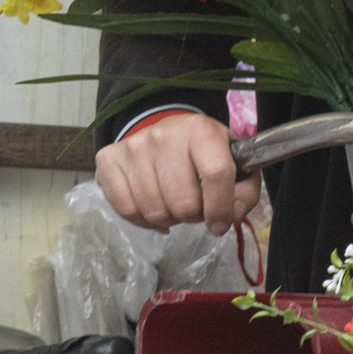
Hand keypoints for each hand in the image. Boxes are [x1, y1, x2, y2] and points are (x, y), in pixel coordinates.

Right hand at [93, 110, 249, 234]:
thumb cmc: (203, 154)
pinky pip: (127, 210)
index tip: (220, 223)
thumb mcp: (235, 165)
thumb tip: (226, 220)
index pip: (216, 174)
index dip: (221, 208)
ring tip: (173, 203)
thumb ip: (243, 194)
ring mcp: (133, 147)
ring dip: (168, 218)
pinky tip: (152, 208)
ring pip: (155, 211)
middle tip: (193, 206)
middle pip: (183, 202)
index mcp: (200, 130)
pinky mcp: (109, 160)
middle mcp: (163, 135)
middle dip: (192, 215)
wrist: (165, 134)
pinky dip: (143, 221)